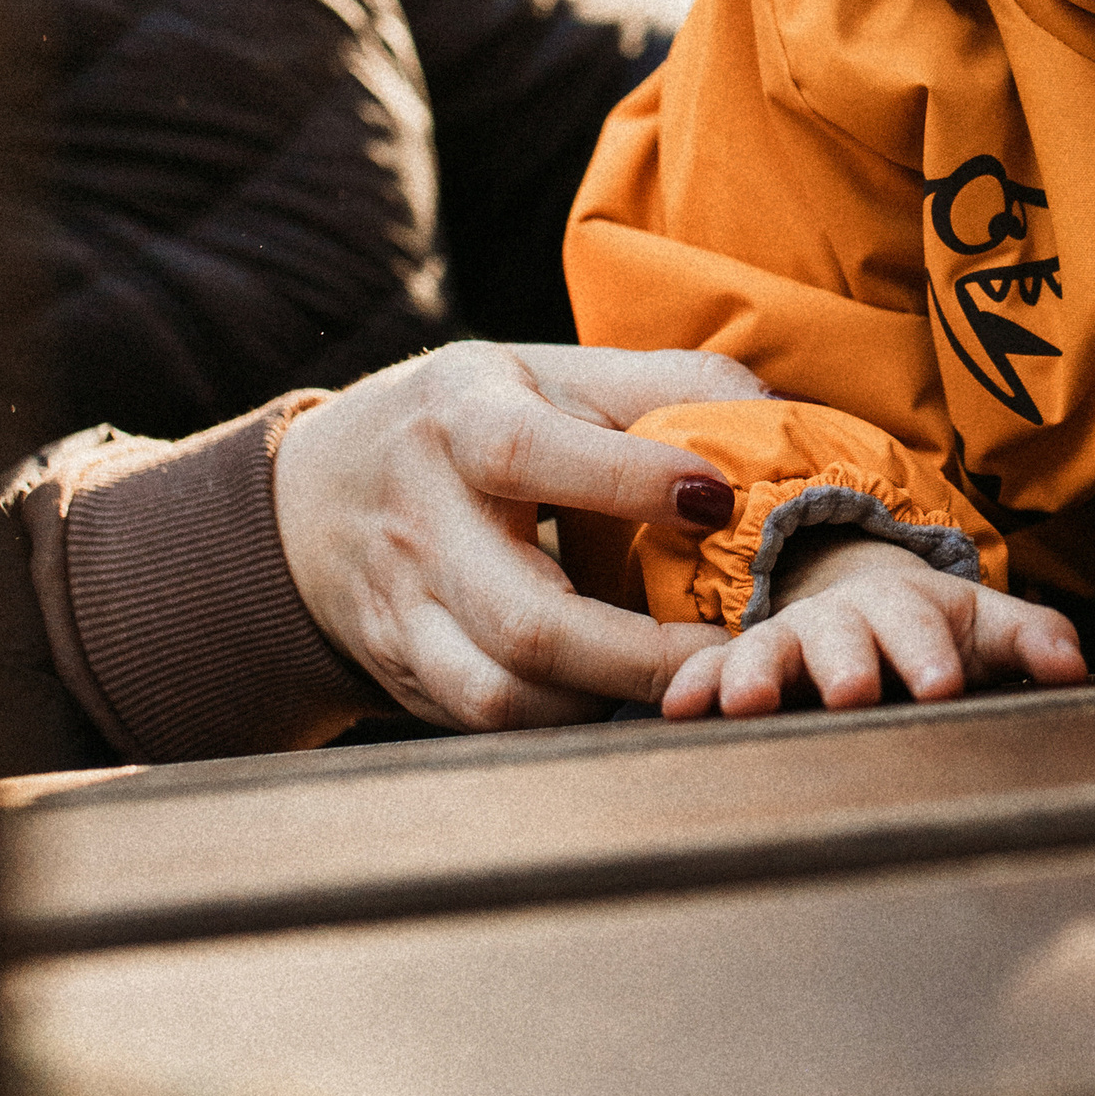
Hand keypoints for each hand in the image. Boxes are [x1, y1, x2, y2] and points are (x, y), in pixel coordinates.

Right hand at [271, 341, 766, 731]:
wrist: (317, 498)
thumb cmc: (474, 420)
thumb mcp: (550, 373)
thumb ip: (663, 384)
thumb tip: (778, 410)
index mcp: (455, 419)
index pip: (526, 454)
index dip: (624, 481)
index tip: (718, 500)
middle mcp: (417, 521)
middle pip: (522, 618)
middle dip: (639, 651)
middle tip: (731, 648)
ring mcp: (402, 611)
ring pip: (500, 692)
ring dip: (607, 698)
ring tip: (688, 680)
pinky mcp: (406, 673)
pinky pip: (487, 722)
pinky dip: (565, 718)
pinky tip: (624, 697)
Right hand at [659, 532, 1087, 721]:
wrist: (862, 601)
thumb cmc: (933, 630)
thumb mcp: (985, 628)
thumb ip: (1033, 641)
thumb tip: (1075, 669)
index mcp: (907, 607)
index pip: (923, 626)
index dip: (931, 654)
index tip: (942, 687)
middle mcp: (844, 619)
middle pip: (844, 634)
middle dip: (847, 662)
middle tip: (853, 692)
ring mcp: (789, 640)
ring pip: (770, 649)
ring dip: (759, 673)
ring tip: (751, 706)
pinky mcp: (744, 664)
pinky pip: (711, 671)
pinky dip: (695, 686)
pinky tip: (679, 711)